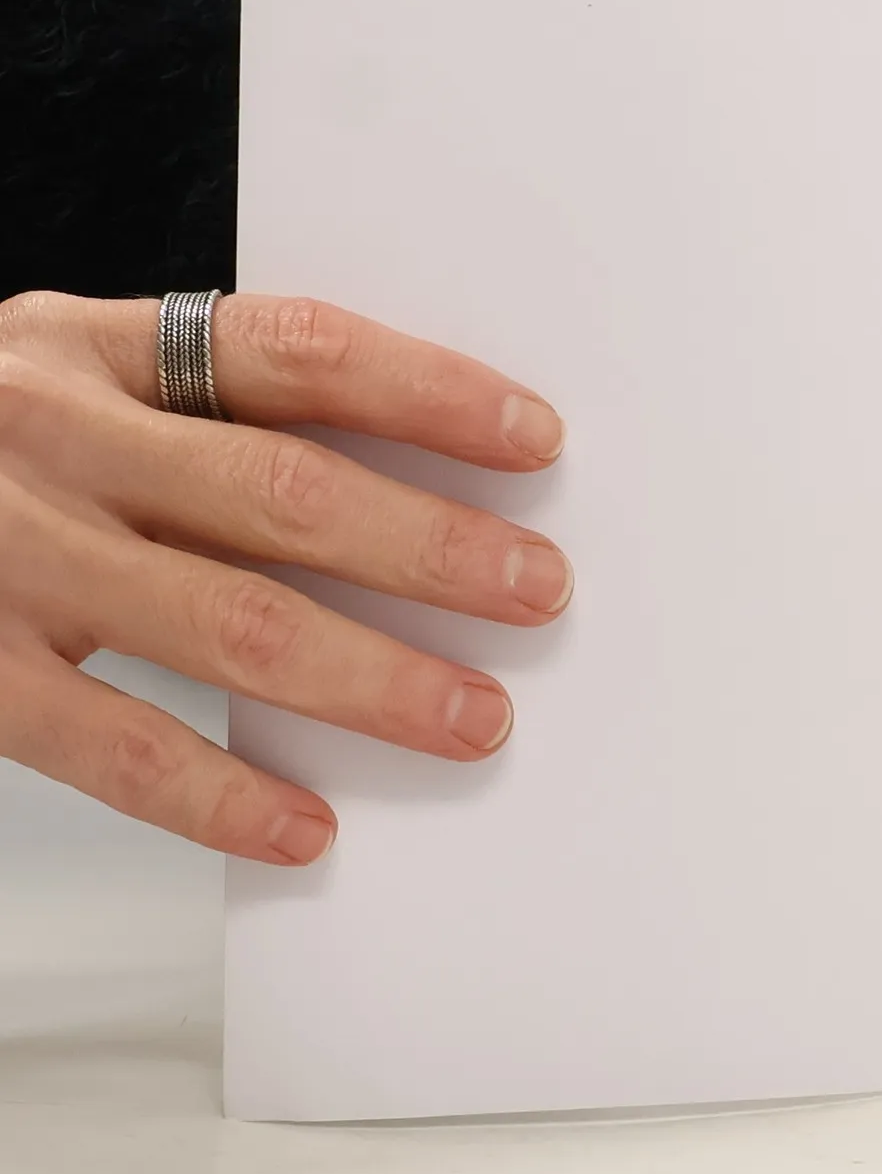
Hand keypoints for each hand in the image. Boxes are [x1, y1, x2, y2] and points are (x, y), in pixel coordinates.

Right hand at [0, 293, 571, 864]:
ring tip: (473, 718)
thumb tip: (412, 474)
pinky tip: (307, 829)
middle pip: (282, 488)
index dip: (427, 391)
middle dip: (428, 548)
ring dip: (367, 678)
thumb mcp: (71, 377)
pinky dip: (218, 795)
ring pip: (223, 619)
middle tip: (537, 592)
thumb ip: (202, 410)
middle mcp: (51, 435)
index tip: (536, 439)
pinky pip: (110, 744)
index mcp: (96, 344)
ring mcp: (2, 554)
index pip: (297, 349)